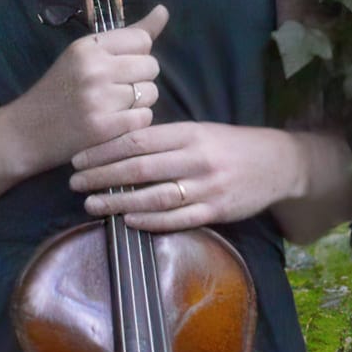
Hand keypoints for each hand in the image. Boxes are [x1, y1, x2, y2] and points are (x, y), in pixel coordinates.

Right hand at [0, 17, 164, 173]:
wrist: (26, 132)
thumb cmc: (58, 91)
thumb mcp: (84, 55)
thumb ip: (128, 35)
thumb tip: (164, 11)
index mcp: (87, 46)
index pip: (142, 39)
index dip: (138, 55)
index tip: (119, 67)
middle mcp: (94, 69)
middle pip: (151, 66)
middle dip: (141, 79)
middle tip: (116, 90)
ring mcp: (98, 99)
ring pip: (151, 93)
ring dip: (140, 103)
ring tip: (114, 108)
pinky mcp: (103, 128)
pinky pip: (144, 118)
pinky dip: (135, 123)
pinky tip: (115, 124)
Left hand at [74, 116, 304, 234]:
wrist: (277, 163)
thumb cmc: (229, 146)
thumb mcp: (199, 131)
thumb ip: (164, 139)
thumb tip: (118, 146)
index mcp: (188, 134)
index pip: (137, 141)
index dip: (103, 150)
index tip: (78, 158)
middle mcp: (196, 159)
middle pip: (139, 169)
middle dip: (101, 176)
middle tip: (74, 183)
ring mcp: (206, 187)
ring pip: (154, 197)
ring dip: (118, 202)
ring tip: (91, 204)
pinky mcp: (216, 211)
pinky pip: (177, 219)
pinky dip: (149, 221)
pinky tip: (127, 220)